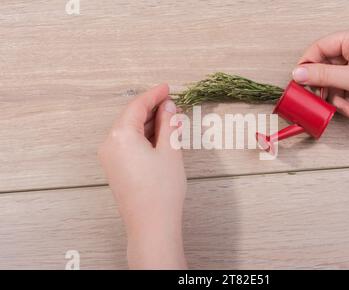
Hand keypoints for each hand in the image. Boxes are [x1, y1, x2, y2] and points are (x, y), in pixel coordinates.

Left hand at [98, 84, 186, 268]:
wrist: (151, 224)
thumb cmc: (161, 190)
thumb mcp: (170, 151)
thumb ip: (169, 125)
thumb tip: (168, 108)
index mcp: (121, 135)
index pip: (137, 106)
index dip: (154, 95)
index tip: (167, 88)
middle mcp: (109, 144)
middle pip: (131, 117)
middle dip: (152, 109)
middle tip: (172, 103)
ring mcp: (110, 158)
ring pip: (129, 131)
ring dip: (148, 123)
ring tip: (170, 120)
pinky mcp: (114, 169)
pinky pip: (127, 144)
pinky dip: (143, 137)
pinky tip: (158, 136)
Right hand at [292, 26, 348, 136]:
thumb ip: (323, 76)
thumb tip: (299, 73)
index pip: (320, 48)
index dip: (307, 66)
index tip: (299, 83)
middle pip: (326, 70)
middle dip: (330, 91)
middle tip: (329, 102)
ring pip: (336, 85)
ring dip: (343, 101)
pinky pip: (347, 93)